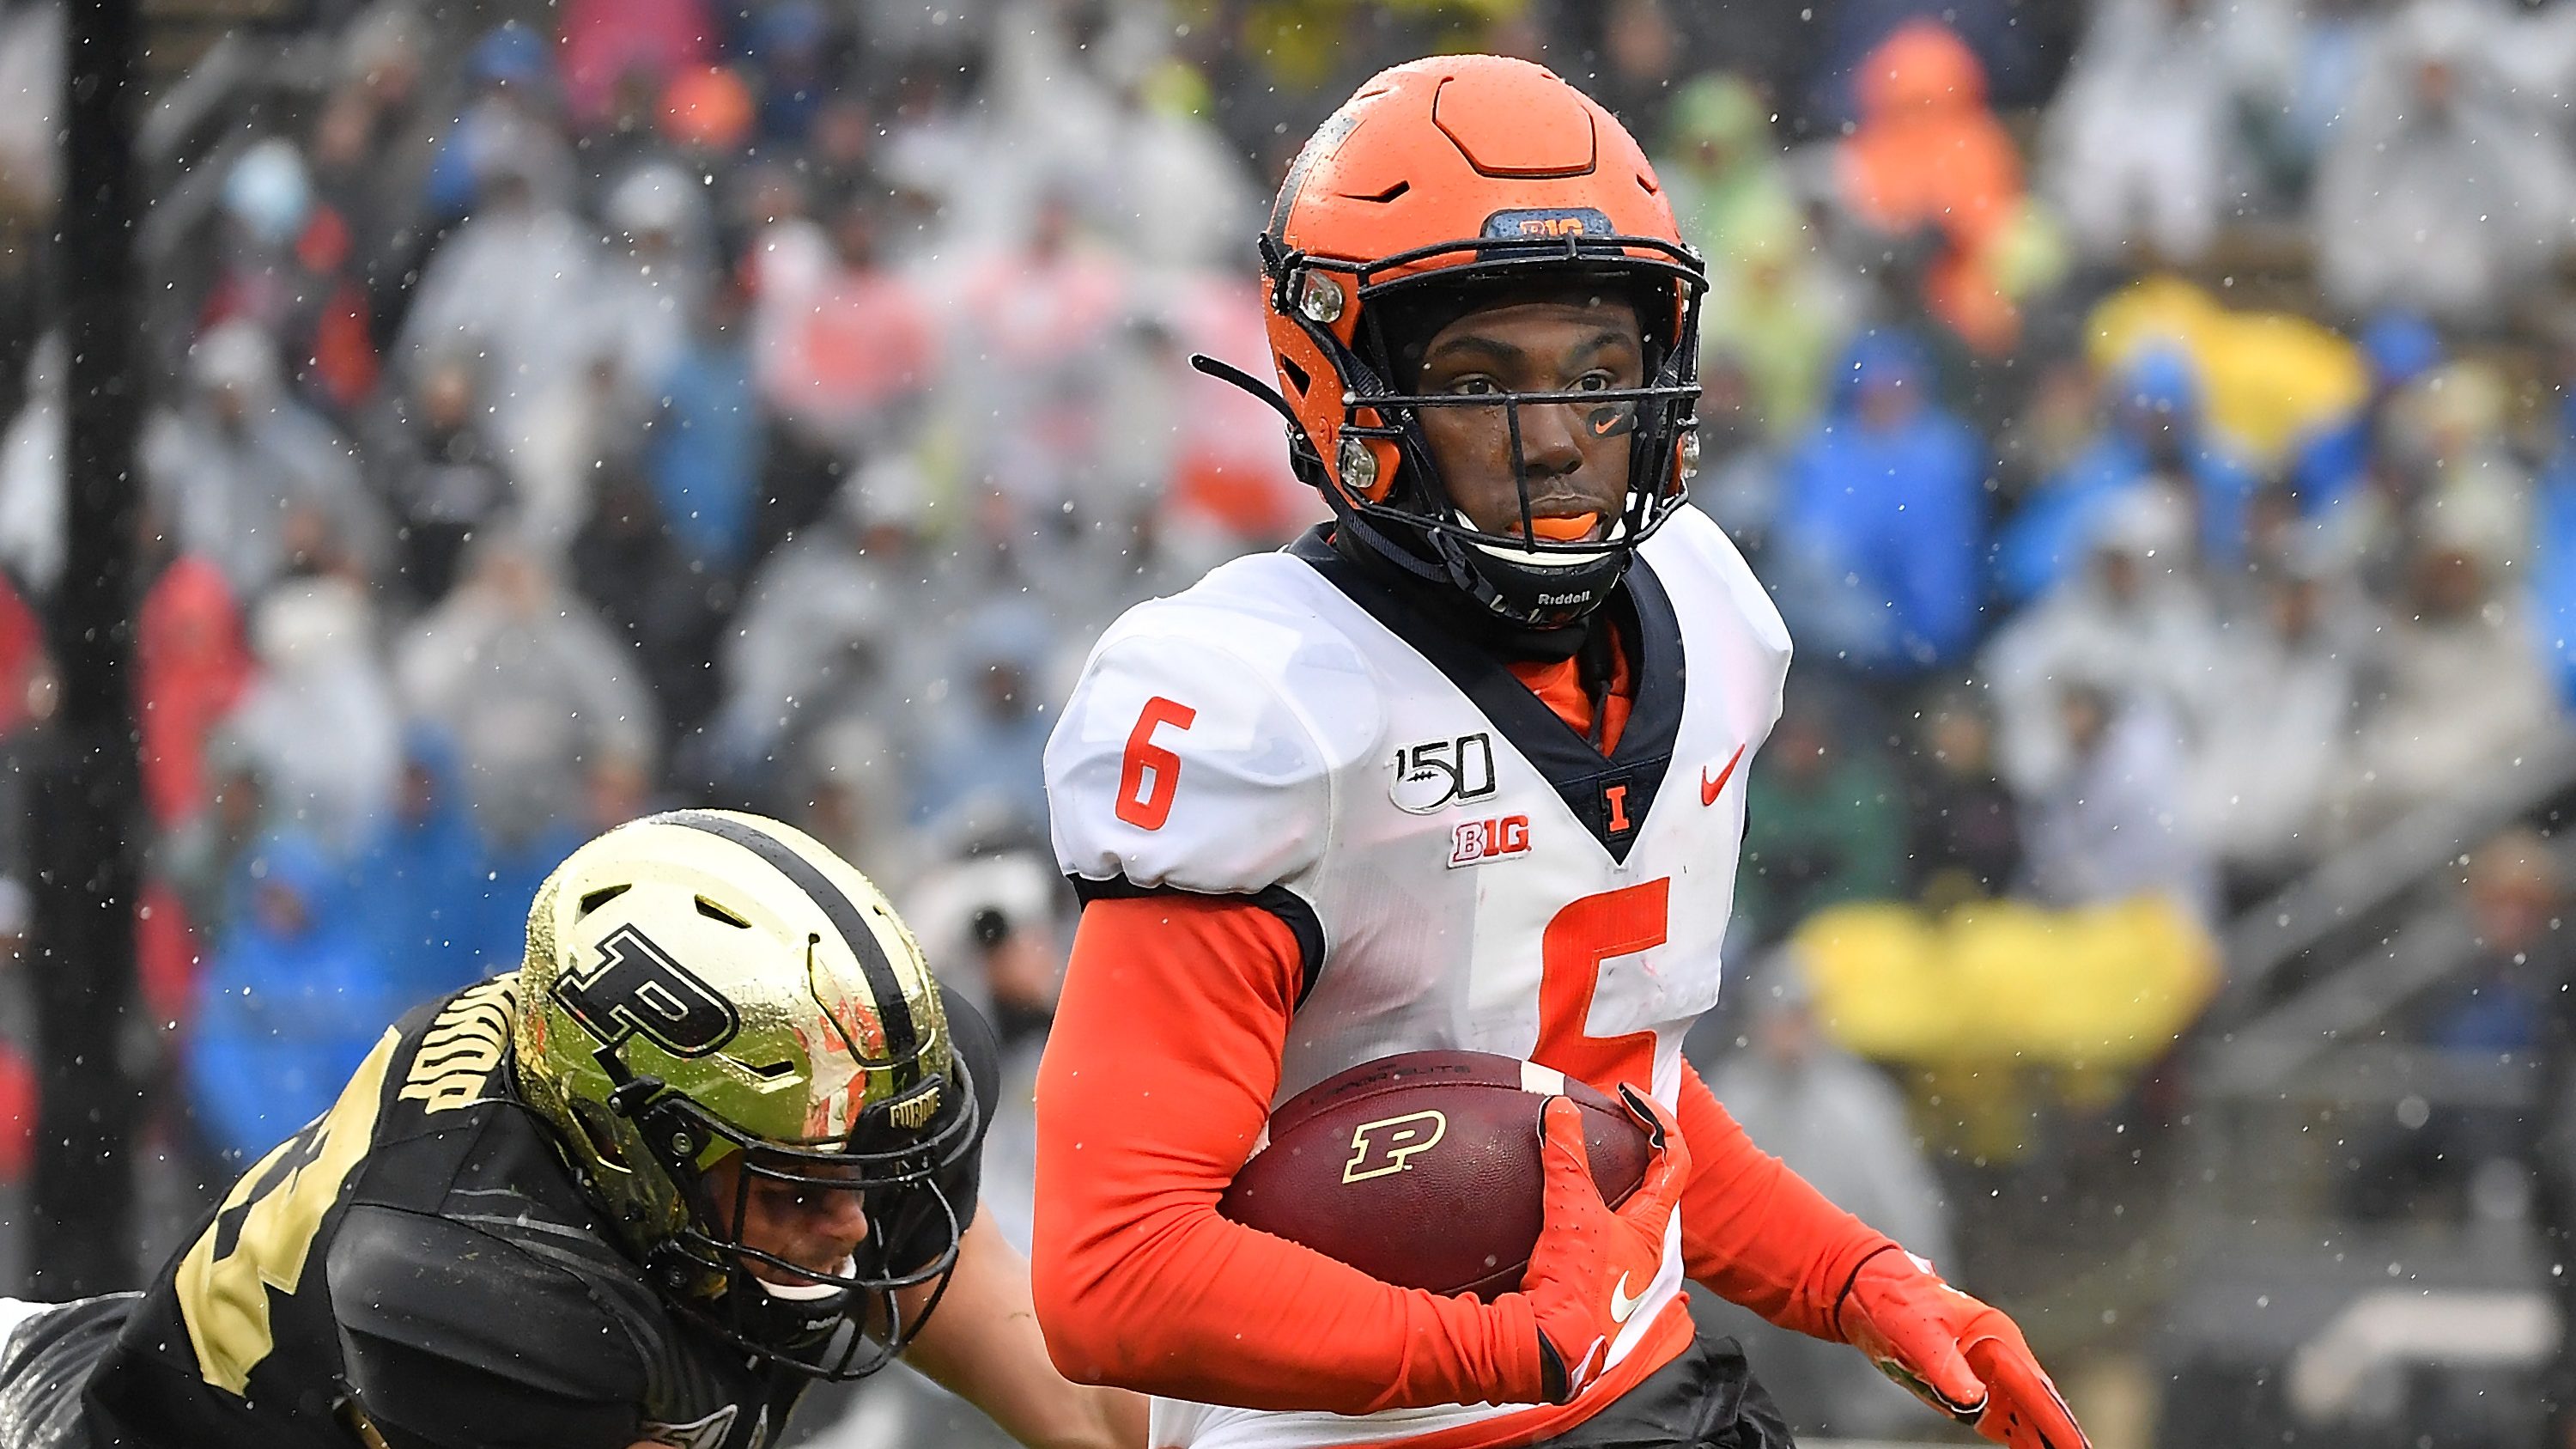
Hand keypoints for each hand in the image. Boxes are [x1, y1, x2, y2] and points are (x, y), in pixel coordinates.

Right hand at [1515, 1087, 1688, 1403]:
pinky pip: (1589, 1233)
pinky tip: (1544, 1207)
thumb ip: (1566, 1156)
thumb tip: (1559, 1107)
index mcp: (1649, 1227)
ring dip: (1604, 1183)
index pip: (1674, 1160)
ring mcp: (1616, 1270)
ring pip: (1620, 1213)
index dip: (1658, 1120)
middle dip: (1633, 1151)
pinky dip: (1574, 1210)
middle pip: (1652, 1187)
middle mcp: (1642, 1250)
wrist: (1550, 1349)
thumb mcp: (1571, 1210)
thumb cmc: (1576, 1284)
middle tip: (1605, 1123)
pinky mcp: (1587, 1284)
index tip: (1628, 1097)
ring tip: (1574, 1158)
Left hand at [1835, 1248, 2089, 1448]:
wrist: (1868, 1292)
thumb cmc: (1897, 1300)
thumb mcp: (1919, 1332)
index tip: (2075, 1445)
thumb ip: (1947, 1367)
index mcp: (1996, 1336)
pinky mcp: (1968, 1387)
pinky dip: (2017, 1435)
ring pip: (2023, 1412)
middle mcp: (1998, 1355)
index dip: (2055, 1419)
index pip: (2033, 1386)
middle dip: (2058, 1431)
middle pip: (2036, 1402)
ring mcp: (1985, 1373)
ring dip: (2041, 1437)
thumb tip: (1974, 1402)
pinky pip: (2000, 1416)